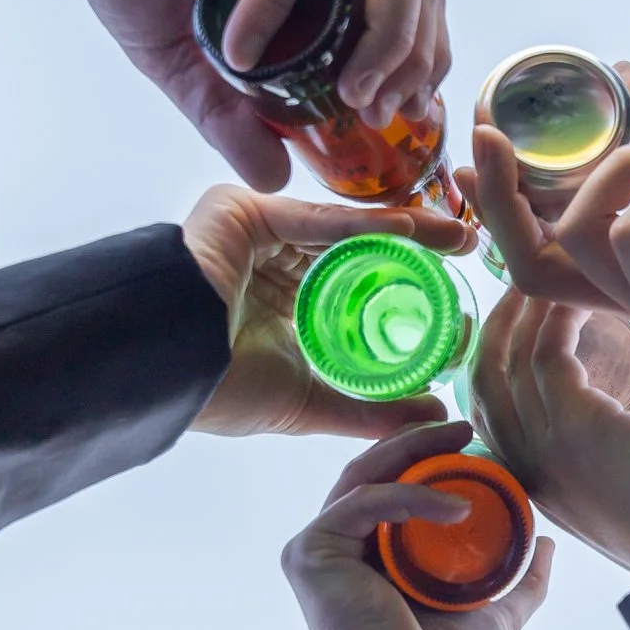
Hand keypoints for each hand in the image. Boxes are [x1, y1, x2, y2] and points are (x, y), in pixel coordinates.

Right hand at [19, 0, 449, 183]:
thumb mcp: (178, 55)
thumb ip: (227, 112)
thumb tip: (274, 176)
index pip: (409, 3)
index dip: (418, 61)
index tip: (397, 120)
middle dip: (413, 54)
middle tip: (379, 113)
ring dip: (383, 30)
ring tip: (348, 92)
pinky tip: (243, 48)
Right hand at [184, 187, 474, 439]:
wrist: (160, 375)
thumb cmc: (217, 392)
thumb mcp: (306, 401)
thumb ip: (365, 408)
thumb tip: (433, 418)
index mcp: (281, 305)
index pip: (355, 285)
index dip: (406, 288)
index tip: (456, 298)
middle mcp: (272, 263)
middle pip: (354, 248)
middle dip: (414, 249)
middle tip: (469, 246)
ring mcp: (256, 233)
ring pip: (340, 227)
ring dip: (401, 229)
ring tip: (456, 232)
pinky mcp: (241, 211)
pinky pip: (312, 216)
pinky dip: (362, 223)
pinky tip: (411, 229)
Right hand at [284, 420, 553, 629]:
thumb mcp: (496, 612)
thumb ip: (520, 579)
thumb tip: (548, 545)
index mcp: (368, 558)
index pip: (392, 488)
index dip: (426, 457)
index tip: (470, 439)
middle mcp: (336, 548)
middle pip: (374, 473)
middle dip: (417, 442)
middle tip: (463, 424)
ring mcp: (318, 549)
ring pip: (364, 476)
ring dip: (413, 451)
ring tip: (460, 439)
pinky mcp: (310, 553)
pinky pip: (364, 503)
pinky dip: (411, 496)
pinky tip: (457, 507)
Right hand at [469, 292, 629, 575]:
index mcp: (536, 477)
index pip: (489, 408)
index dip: (495, 356)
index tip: (518, 318)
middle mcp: (527, 463)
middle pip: (485, 376)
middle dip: (498, 324)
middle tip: (525, 285)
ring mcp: (545, 444)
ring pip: (509, 358)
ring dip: (528, 310)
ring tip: (552, 276)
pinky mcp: (575, 423)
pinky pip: (548, 352)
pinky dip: (558, 317)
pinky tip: (579, 298)